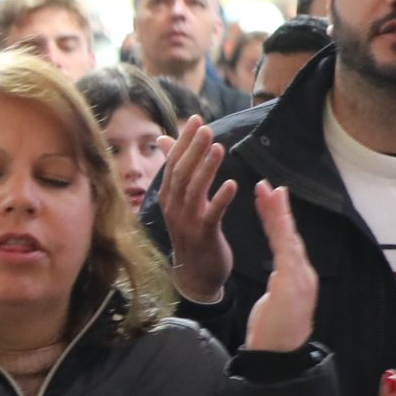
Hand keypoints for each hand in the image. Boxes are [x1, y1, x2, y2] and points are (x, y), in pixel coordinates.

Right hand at [155, 115, 236, 303]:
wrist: (196, 275)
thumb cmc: (191, 233)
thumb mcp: (179, 201)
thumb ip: (175, 170)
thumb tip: (163, 140)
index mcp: (168, 197)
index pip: (173, 163)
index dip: (183, 141)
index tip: (195, 120)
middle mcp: (173, 207)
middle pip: (181, 173)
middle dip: (193, 149)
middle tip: (206, 128)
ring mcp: (186, 222)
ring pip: (194, 190)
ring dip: (206, 168)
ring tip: (217, 147)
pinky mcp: (203, 235)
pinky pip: (211, 214)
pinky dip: (220, 198)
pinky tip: (232, 183)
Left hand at [240, 183, 317, 352]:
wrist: (278, 356)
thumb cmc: (274, 333)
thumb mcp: (275, 303)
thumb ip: (280, 285)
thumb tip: (279, 275)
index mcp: (297, 278)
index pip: (286, 242)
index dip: (278, 220)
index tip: (268, 199)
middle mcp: (302, 275)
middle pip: (290, 235)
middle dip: (279, 209)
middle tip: (267, 185)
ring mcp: (299, 279)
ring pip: (288, 239)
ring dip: (278, 214)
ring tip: (269, 192)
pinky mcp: (291, 285)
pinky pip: (284, 252)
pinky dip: (279, 232)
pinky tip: (274, 217)